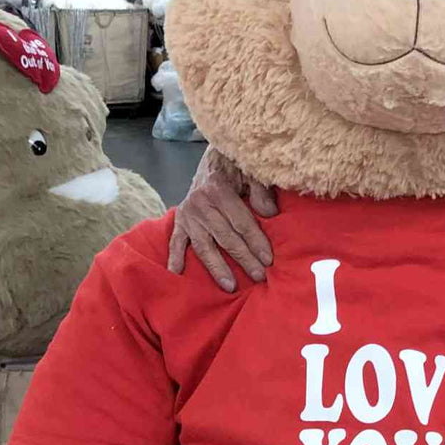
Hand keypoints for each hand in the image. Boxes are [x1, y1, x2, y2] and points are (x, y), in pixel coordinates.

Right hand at [167, 147, 277, 291]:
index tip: (268, 260)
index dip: (256, 242)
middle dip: (244, 259)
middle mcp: (201, 203)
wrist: (213, 159)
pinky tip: (176, 274)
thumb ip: (261, 191)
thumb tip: (270, 214)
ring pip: (204, 246)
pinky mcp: (180, 221)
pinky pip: (176, 242)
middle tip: (259, 277)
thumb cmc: (236, 167)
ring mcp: (189, 214)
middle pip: (226, 238)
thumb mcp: (252, 172)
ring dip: (217, 267)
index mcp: (219, 190)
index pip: (241, 222)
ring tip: (230, 286)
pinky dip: (175, 258)